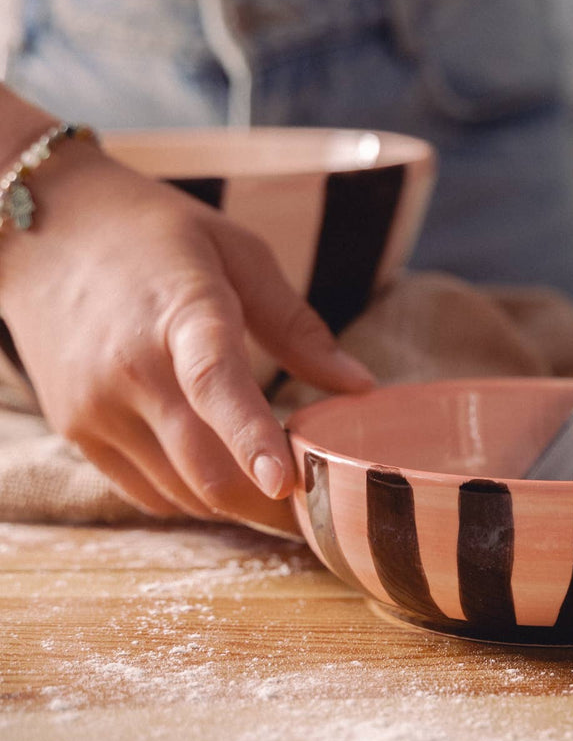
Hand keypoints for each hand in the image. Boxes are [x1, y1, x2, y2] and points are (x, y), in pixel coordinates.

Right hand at [0, 145, 373, 523]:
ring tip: (280, 488)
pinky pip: (147, 492)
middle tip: (323, 510)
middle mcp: (129, 367)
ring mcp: (95, 406)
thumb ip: (298, 326)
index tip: (286, 482)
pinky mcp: (76, 430)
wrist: (45, 230)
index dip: (251, 438)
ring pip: (182, 492)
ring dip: (237, 503)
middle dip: (271, 504)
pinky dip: (193, 496)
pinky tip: (223, 473)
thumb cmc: (155, 234)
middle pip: (205, 466)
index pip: (215, 383)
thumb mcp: (238, 253)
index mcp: (180, 310)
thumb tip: (361, 386)